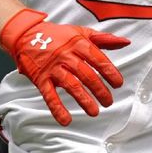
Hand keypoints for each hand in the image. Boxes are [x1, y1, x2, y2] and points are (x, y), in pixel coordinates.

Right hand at [0, 9, 129, 125]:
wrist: (26, 34)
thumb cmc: (57, 35)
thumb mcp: (81, 32)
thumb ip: (104, 39)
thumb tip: (125, 42)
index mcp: (78, 44)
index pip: (98, 59)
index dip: (109, 72)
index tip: (118, 84)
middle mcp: (66, 56)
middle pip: (87, 75)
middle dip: (100, 90)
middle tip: (108, 102)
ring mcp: (53, 68)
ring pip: (71, 85)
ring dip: (84, 100)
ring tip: (94, 112)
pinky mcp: (41, 78)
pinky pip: (49, 95)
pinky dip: (57, 109)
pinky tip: (66, 120)